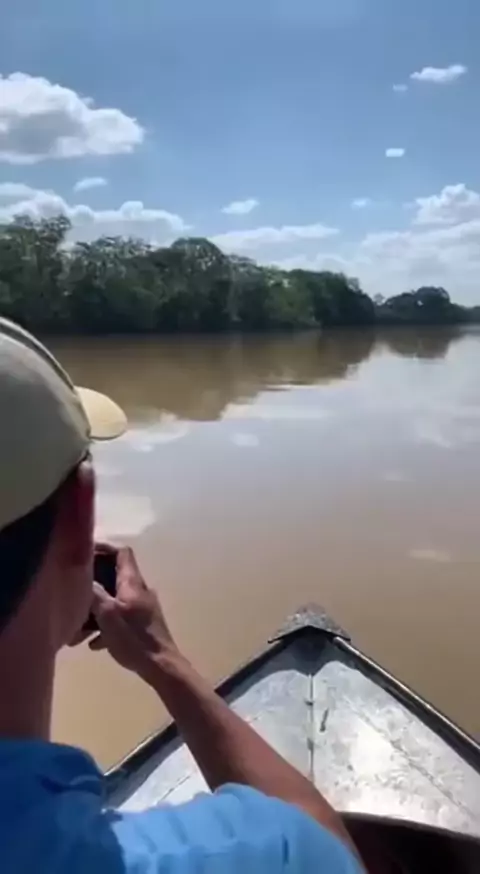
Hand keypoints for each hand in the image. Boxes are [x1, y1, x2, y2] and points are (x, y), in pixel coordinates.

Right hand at [90, 545, 180, 684]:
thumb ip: (94, 593)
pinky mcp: (141, 625)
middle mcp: (139, 591)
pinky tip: (93, 644)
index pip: (121, 552)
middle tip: (71, 594)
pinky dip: (104, 626)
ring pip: (113, 601)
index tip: (82, 554)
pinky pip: (118, 618)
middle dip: (91, 585)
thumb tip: (83, 577)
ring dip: (94, 612)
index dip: (102, 548)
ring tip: (76, 631)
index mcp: (133, 583)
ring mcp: (141, 608)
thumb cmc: (134, 639)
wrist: (160, 666)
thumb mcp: (108, 614)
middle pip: (113, 576)